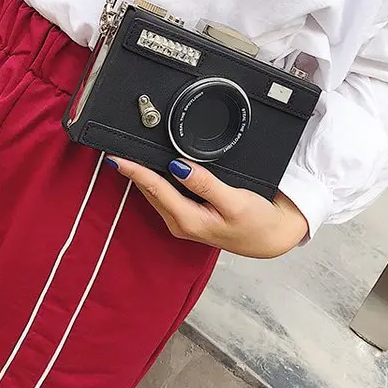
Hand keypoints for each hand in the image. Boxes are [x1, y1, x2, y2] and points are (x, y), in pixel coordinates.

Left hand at [105, 157, 307, 258]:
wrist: (272, 237)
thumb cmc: (256, 222)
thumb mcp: (234, 201)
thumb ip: (205, 184)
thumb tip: (178, 167)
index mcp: (188, 220)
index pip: (155, 189)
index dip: (134, 171)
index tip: (116, 158)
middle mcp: (180, 222)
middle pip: (149, 191)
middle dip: (132, 171)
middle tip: (116, 149)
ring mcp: (184, 220)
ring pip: (156, 194)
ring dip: (142, 176)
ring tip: (128, 156)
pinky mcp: (190, 215)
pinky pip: (166, 196)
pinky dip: (157, 181)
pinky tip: (155, 169)